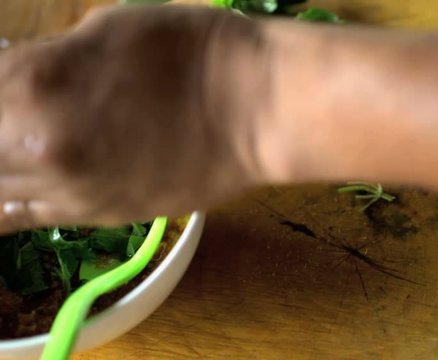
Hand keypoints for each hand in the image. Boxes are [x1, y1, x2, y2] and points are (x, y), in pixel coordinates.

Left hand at [0, 5, 268, 231]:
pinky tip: (15, 183)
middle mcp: (40, 151)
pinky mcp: (100, 216)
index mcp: (35, 87)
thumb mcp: (103, 30)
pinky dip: (10, 199)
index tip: (4, 79)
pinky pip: (26, 219)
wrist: (255, 108)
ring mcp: (71, 192)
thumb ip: (43, 61)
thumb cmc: (189, 51)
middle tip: (10, 118)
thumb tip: (15, 79)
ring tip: (16, 150)